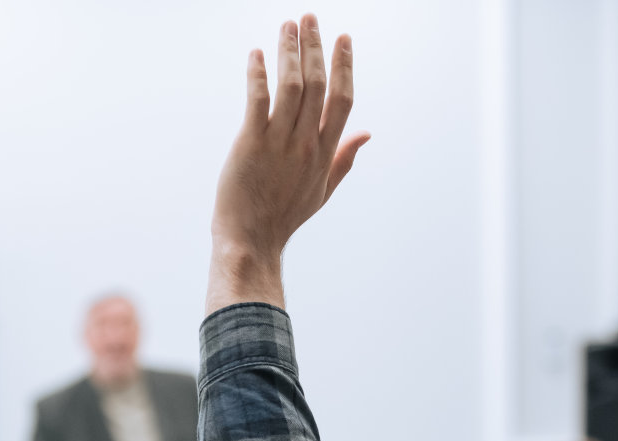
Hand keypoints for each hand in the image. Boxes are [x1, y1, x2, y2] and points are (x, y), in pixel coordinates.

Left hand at [207, 14, 367, 311]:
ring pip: (291, 85)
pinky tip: (257, 54)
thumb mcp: (322, 191)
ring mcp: (279, 143)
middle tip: (309, 18)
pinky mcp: (251, 143)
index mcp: (324, 152)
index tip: (342, 39)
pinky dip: (257, 73)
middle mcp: (305, 144)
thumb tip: (366, 135)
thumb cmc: (284, 217)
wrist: (251, 240)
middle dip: (315, 46)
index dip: (344, 66)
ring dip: (289, 51)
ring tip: (287, 26)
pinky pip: (258, 99)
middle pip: (318, 84)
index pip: (342, 99)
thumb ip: (344, 159)